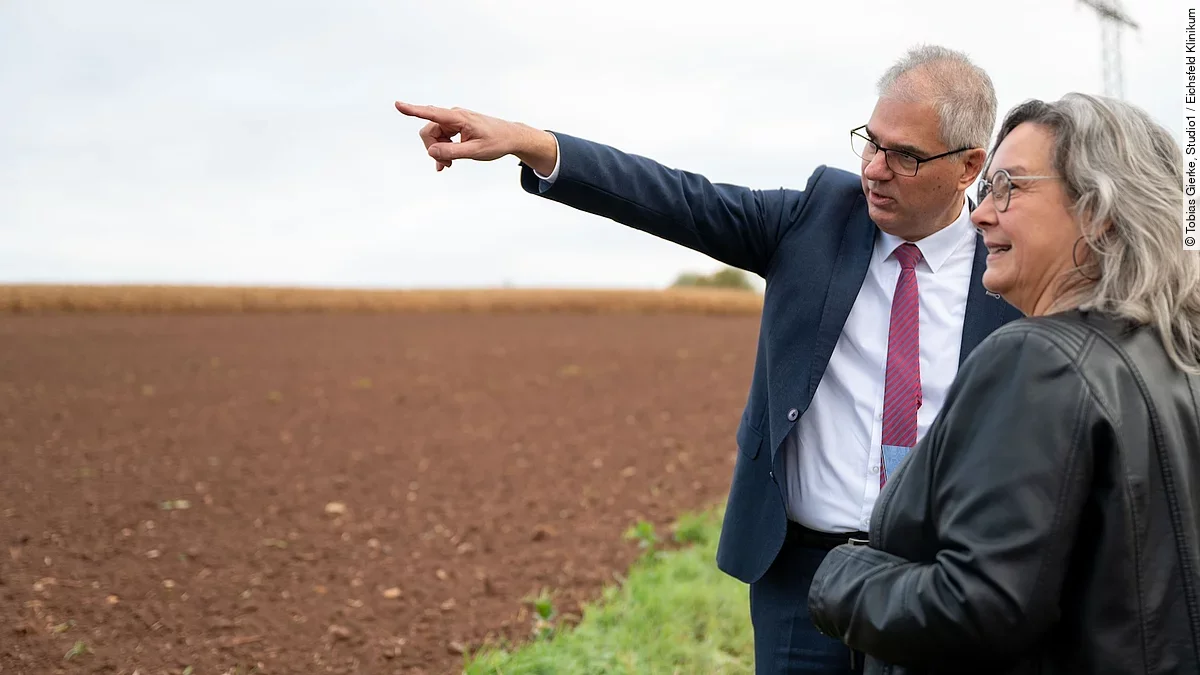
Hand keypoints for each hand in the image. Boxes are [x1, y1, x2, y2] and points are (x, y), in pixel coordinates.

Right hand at [393, 101, 556, 174]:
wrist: (511, 137)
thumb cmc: (496, 142)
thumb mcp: (475, 152)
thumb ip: (452, 152)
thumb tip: (431, 152)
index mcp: (459, 118)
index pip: (431, 113)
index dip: (413, 110)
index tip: (398, 104)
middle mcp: (453, 115)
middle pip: (429, 132)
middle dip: (433, 149)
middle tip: (445, 166)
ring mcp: (454, 120)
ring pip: (434, 136)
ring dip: (438, 151)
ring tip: (448, 165)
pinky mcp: (456, 126)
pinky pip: (441, 137)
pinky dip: (443, 149)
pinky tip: (446, 163)